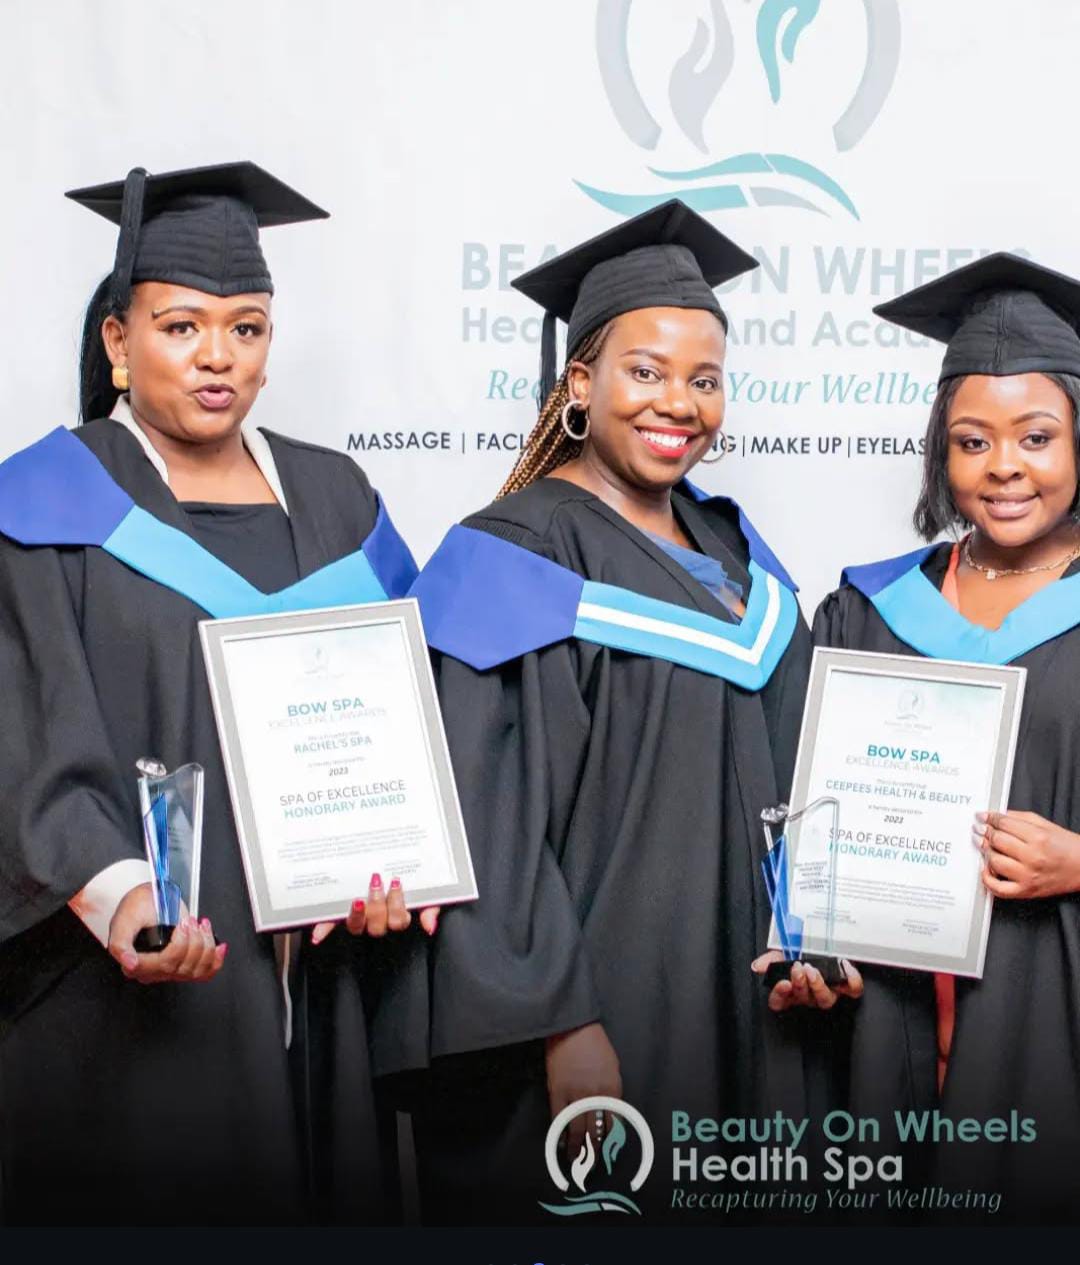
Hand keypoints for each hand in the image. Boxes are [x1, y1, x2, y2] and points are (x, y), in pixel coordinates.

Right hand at [108, 883, 225, 983]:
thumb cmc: (136, 908)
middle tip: (190, 921)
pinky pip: (204, 973)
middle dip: (194, 940)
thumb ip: (120, 944)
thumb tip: (130, 963)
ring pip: (196, 970)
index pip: (164, 965)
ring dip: (205, 945)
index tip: (182, 925)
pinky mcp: (183, 964)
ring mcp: (169, 970)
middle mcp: (152, 971)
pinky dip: (216, 961)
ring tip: (200, 925)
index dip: (179, 946)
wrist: (148, 899)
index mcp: (135, 964)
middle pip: (182, 968)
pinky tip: (219, 947)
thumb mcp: (125, 920)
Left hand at [310, 873, 440, 944]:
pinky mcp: (341, 911)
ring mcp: (358, 917)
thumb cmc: (409, 874)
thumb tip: (429, 926)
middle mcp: (377, 920)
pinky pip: (332, 923)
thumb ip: (430, 905)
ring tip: (358, 900)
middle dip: (378, 906)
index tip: (396, 882)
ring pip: (357, 927)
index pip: (399, 921)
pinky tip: (317, 934)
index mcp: (396, 914)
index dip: (397, 906)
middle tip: (377, 881)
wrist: (388, 854)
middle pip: (378, 926)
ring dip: (358, 916)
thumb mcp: (424, 888)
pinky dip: (324, 929)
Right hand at [545, 1022, 621, 1155]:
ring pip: (578, 1130)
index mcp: (613, 1089)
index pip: (614, 1124)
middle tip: (592, 1168)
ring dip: (578, 1150)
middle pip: (596, 1132)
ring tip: (576, 1163)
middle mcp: (596, 1096)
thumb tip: (609, 1114)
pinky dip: (561, 1135)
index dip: (610, 1142)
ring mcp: (575, 1094)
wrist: (572, 1026)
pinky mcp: (557, 1091)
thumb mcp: (612, 1067)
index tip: (607, 1154)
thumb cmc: (595, 1044)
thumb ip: (611, 1091)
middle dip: (595, 1153)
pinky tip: (561, 1146)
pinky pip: (560, 1119)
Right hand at [751, 951, 862, 1011]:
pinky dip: (851, 979)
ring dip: (818, 986)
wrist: (826, 941)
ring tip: (814, 970)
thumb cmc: (803, 949)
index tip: (783, 983)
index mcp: (792, 989)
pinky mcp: (847, 987)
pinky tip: (844, 965)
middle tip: (798, 968)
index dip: (780, 996)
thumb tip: (757, 966)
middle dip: (800, 984)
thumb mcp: (784, 951)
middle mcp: (809, 994)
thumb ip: (771, 959)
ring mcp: (829, 991)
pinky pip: (853, 990)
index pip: (780, 1002)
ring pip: (825, 1000)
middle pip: (803, 999)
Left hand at [975, 810, 1079, 898]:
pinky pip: (999, 889)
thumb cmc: (1066, 847)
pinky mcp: (1026, 890)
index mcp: (1038, 838)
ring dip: (986, 852)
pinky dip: (987, 880)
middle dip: (985, 832)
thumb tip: (995, 815)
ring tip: (987, 847)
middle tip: (980, 830)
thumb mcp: (1045, 824)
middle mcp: (1033, 857)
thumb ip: (1018, 818)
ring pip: (994, 861)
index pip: (1003, 824)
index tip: (982, 817)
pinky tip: (986, 870)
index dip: (989, 818)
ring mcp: (1028, 875)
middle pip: (996, 840)